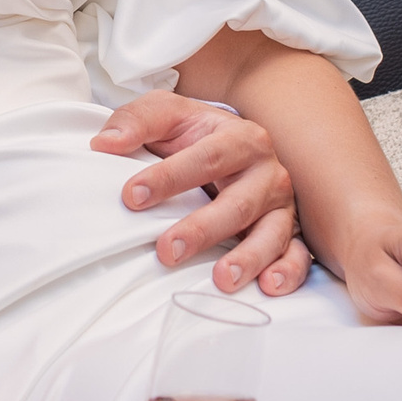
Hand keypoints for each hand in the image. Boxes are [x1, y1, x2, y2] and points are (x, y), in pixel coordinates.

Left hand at [91, 92, 311, 295]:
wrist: (233, 143)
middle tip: (166, 251)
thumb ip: (136, 122)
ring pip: (270, 234)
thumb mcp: (166, 114)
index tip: (131, 197)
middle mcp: (268, 172)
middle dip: (202, 230)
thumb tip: (105, 144)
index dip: (168, 178)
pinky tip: (268, 287)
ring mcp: (281, 206)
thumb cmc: (195, 133)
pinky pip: (297, 256)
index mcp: (240, 138)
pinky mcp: (290, 233)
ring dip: (248, 258)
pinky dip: (288, 272)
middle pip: (237, 204)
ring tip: (221, 279)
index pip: (205, 158)